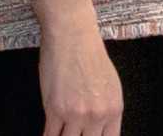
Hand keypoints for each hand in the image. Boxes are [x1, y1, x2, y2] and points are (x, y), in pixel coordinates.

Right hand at [29, 0, 120, 135]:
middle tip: (73, 135)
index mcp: (114, 110)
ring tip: (61, 133)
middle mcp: (97, 115)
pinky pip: (50, 135)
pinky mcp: (54, 110)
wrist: (73, 36)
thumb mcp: (111, 85)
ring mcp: (75, 114)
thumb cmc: (91, 57)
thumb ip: (106, 110)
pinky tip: (48, 134)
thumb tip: (99, 128)